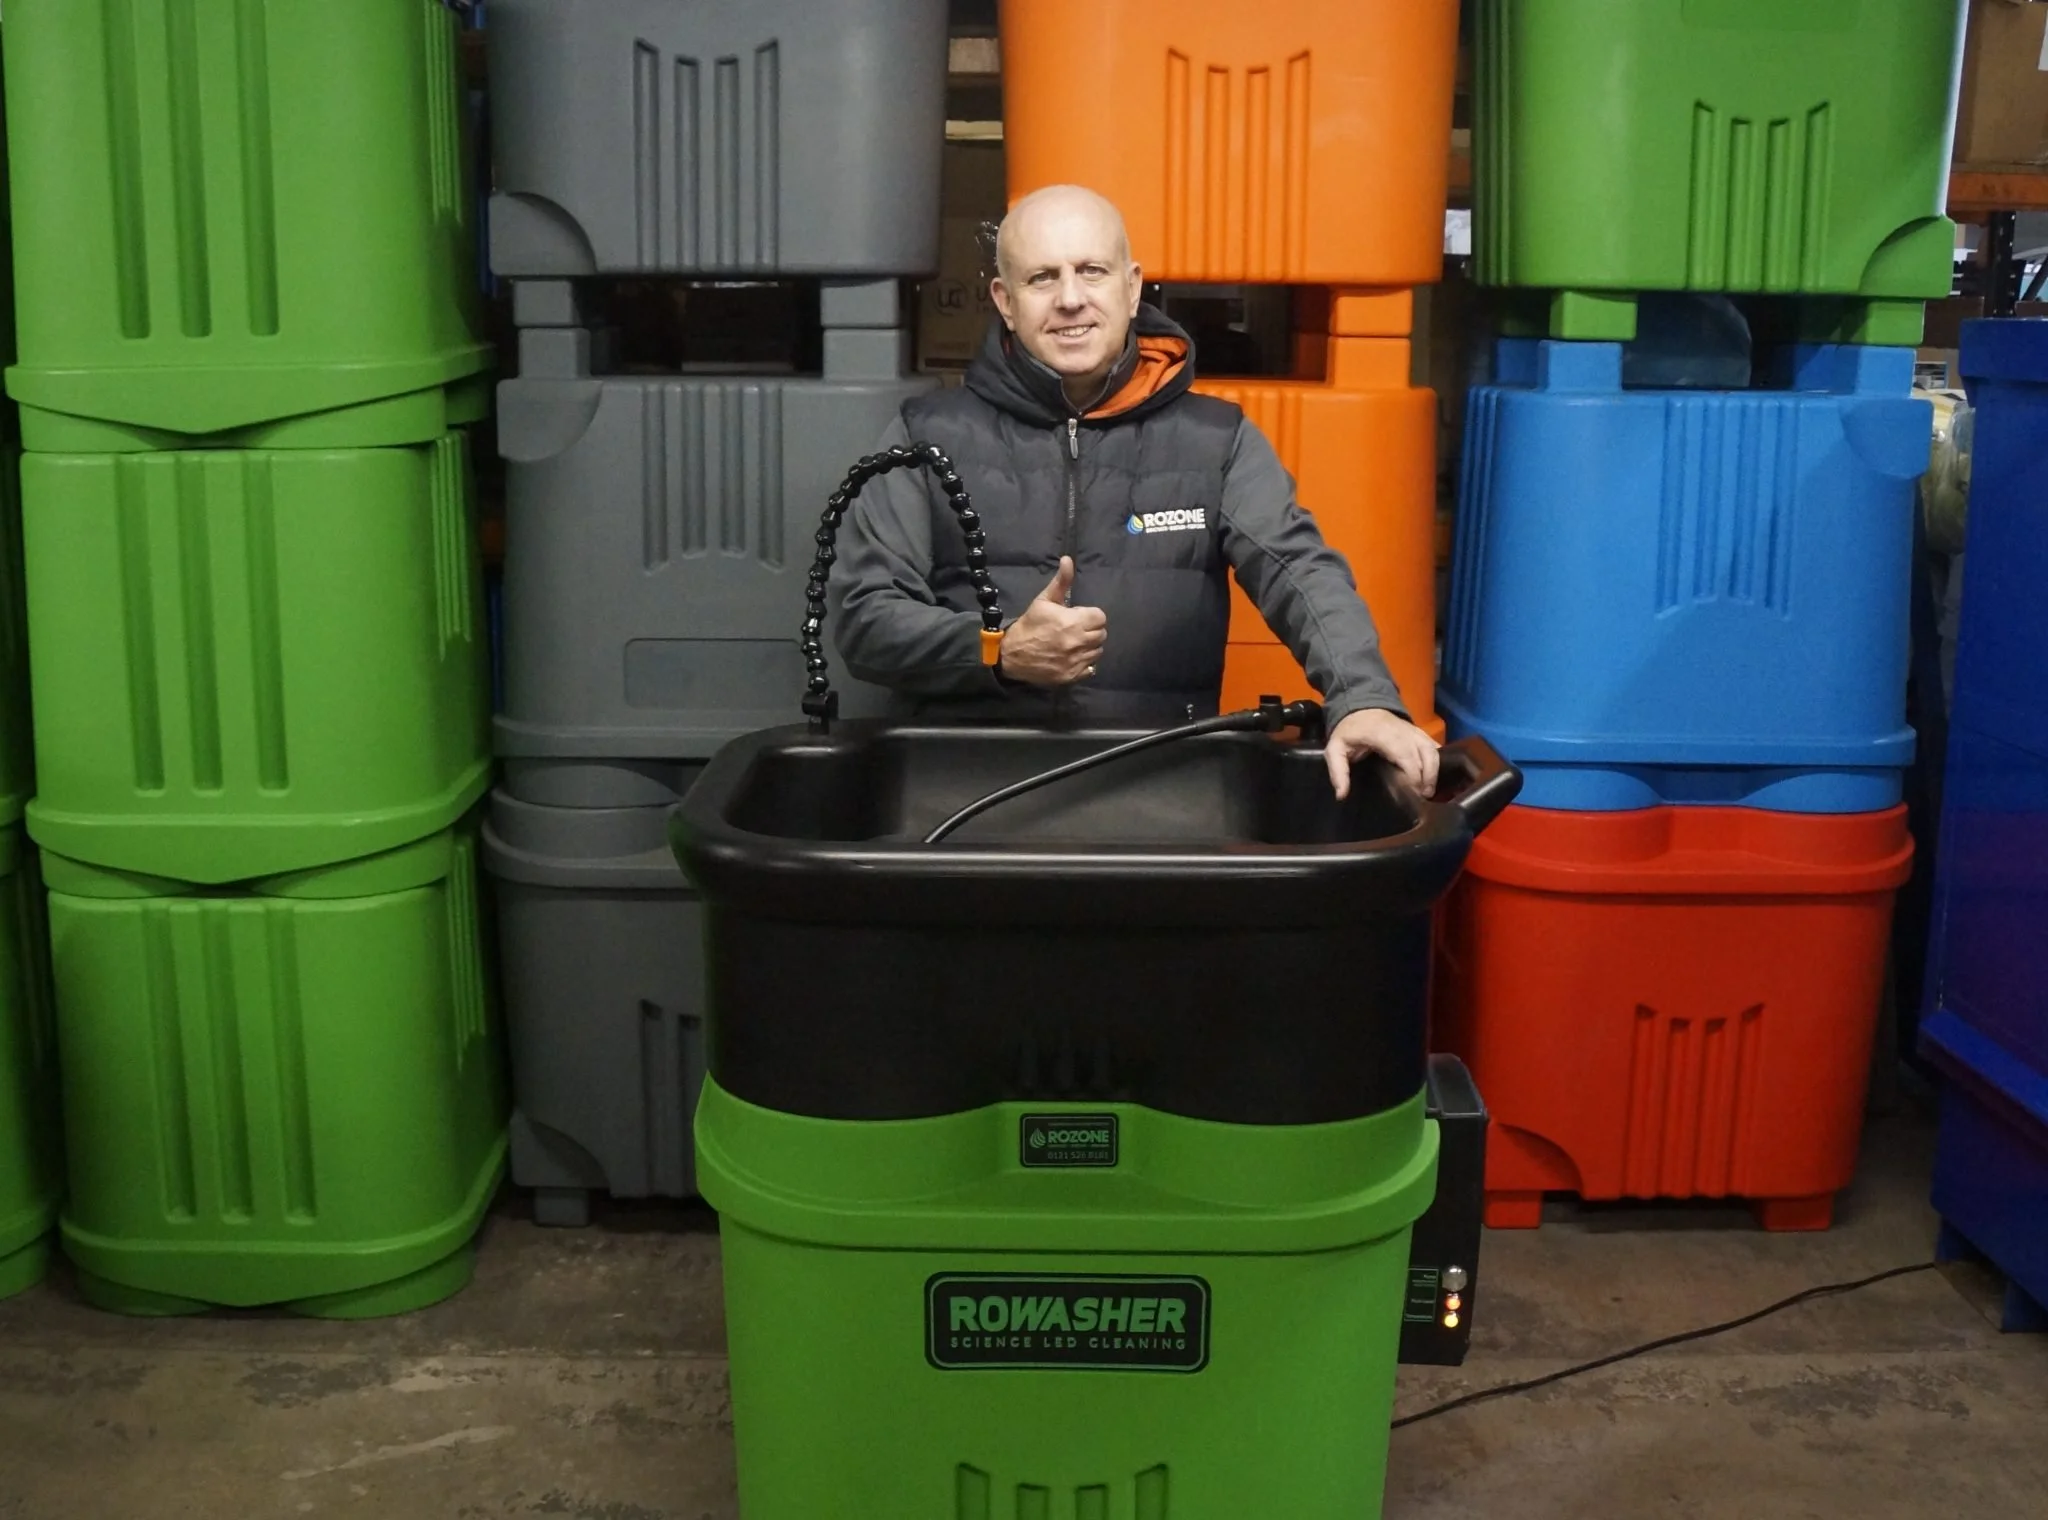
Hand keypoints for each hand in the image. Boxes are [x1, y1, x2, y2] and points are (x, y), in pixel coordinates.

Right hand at [998, 557, 1107, 686]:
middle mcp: (1078, 642)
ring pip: (1097, 651)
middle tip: (1076, 630)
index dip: (1090, 615)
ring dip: (1089, 646)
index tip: (1079, 617)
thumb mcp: (1044, 600)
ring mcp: (1076, 661)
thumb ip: (1061, 581)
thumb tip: (1068, 560)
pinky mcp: (1072, 676)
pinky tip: (1072, 657)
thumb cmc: (1029, 625)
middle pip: (1101, 634)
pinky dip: (1084, 663)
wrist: (1011, 654)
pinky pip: (1090, 668)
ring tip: (1074, 643)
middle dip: (1091, 630)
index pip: (1100, 617)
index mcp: (1074, 621)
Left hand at [1325, 708, 1439, 800]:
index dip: (1412, 775)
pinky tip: (1434, 776)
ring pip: (1433, 750)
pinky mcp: (1419, 732)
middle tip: (1423, 797)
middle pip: (1425, 754)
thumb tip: (1342, 795)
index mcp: (1383, 734)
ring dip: (1434, 771)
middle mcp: (1404, 731)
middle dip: (1427, 777)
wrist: (1361, 706)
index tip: (1412, 793)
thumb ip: (1338, 771)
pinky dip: (1437, 761)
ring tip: (1428, 791)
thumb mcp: (1335, 749)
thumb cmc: (1349, 730)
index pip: (1405, 755)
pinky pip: (1434, 746)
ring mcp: (1414, 730)